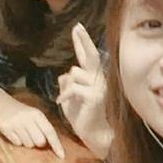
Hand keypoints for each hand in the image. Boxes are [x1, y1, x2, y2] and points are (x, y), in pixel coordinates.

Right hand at [0, 91, 64, 157]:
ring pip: (28, 144)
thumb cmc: (22, 113)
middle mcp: (27, 118)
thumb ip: (43, 127)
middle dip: (38, 143)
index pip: (49, 131)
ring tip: (22, 132)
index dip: (56, 145)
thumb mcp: (34, 115)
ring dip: (27, 142)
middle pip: (40, 141)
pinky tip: (15, 133)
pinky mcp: (6, 128)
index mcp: (37, 114)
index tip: (62, 156)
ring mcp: (16, 123)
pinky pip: (17, 143)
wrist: (0, 104)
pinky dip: (18, 141)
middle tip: (33, 136)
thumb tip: (52, 146)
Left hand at [57, 23, 111, 158]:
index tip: (77, 28)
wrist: (94, 135)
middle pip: (89, 56)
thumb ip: (68, 84)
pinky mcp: (95, 95)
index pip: (87, 57)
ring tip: (68, 101)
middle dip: (82, 40)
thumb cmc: (82, 116)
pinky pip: (72, 88)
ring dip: (65, 87)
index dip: (82, 42)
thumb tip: (65, 74)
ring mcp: (99, 86)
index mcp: (93, 78)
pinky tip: (63, 104)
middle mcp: (99, 79)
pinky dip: (64, 96)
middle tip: (77, 27)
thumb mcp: (70, 97)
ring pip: (73, 74)